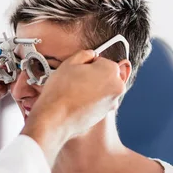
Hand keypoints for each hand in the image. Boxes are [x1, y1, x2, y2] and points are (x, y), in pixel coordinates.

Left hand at [0, 50, 8, 121]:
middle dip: (9, 68)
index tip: (13, 58)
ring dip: (7, 78)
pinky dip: (2, 87)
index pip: (3, 54)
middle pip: (8, 66)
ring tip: (1, 78)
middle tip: (8, 69)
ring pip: (9, 78)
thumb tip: (9, 56)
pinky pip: (5, 89)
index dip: (9, 56)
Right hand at [21, 50, 125, 164]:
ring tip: (75, 92)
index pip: (102, 60)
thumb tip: (90, 55)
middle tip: (76, 80)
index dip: (88, 64)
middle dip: (94, 76)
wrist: (55, 118)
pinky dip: (92, 100)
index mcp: (111, 70)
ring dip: (93, 88)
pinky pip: (100, 102)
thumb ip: (84, 54)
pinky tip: (77, 102)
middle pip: (106, 75)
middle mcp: (117, 86)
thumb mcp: (69, 63)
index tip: (79, 69)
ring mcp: (112, 102)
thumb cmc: (61, 91)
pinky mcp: (105, 114)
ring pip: (103, 89)